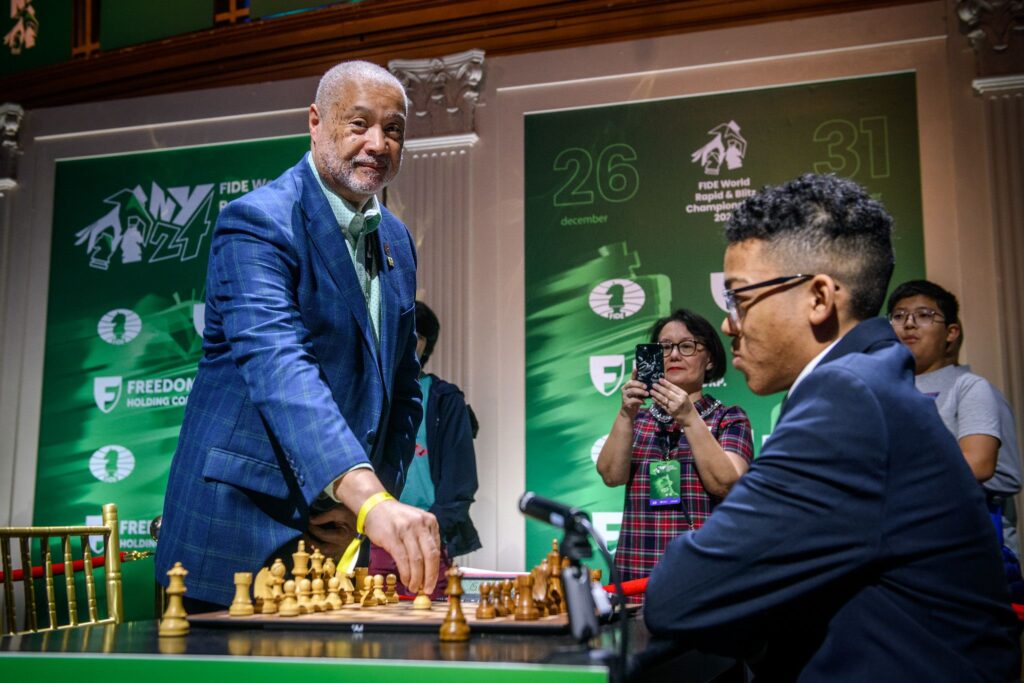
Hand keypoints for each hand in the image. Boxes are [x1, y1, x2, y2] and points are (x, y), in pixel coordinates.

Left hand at [307, 505, 357, 556]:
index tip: (306, 522)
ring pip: (326, 553)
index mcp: (342, 536)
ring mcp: (343, 549)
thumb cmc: (352, 512)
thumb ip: (323, 517)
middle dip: (311, 541)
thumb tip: (309, 520)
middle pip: (323, 548)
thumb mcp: (338, 511)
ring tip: (308, 538)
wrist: (366, 516)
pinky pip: (330, 552)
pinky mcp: (342, 548)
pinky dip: (322, 548)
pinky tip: (316, 542)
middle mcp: (342, 546)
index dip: (313, 529)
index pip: (323, 535)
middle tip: (303, 533)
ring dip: (316, 546)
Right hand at [332, 468, 440, 594]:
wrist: (375, 505)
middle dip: (430, 577)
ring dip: (417, 578)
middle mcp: (420, 524)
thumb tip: (430, 567)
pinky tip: (406, 579)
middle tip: (427, 589)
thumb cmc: (396, 518)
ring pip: (417, 560)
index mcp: (430, 522)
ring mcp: (406, 530)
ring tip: (414, 587)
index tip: (433, 582)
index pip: (437, 550)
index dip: (436, 570)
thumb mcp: (417, 523)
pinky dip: (406, 573)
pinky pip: (403, 559)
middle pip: (431, 556)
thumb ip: (425, 539)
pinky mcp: (392, 537)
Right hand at [620, 370, 647, 418]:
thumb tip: (650, 382)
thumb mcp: (637, 393)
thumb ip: (641, 388)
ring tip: (647, 394)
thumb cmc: (634, 401)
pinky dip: (640, 400)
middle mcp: (624, 389)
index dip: (634, 373)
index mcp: (627, 385)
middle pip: (631, 383)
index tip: (636, 368)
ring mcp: (624, 396)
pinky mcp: (625, 403)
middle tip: (646, 386)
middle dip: (639, 384)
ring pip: (632, 391)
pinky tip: (644, 402)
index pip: (631, 378)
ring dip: (640, 392)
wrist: (628, 413)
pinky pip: (633, 400)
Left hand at [650, 378, 695, 425]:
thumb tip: (666, 385)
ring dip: (656, 394)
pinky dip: (657, 401)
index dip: (666, 383)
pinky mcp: (670, 412)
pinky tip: (653, 398)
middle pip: (667, 393)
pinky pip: (662, 405)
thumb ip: (677, 392)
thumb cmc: (687, 406)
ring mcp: (674, 406)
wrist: (690, 418)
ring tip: (651, 391)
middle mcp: (679, 400)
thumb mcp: (685, 397)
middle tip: (653, 384)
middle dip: (659, 388)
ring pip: (663, 399)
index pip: (673, 387)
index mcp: (683, 394)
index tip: (659, 379)